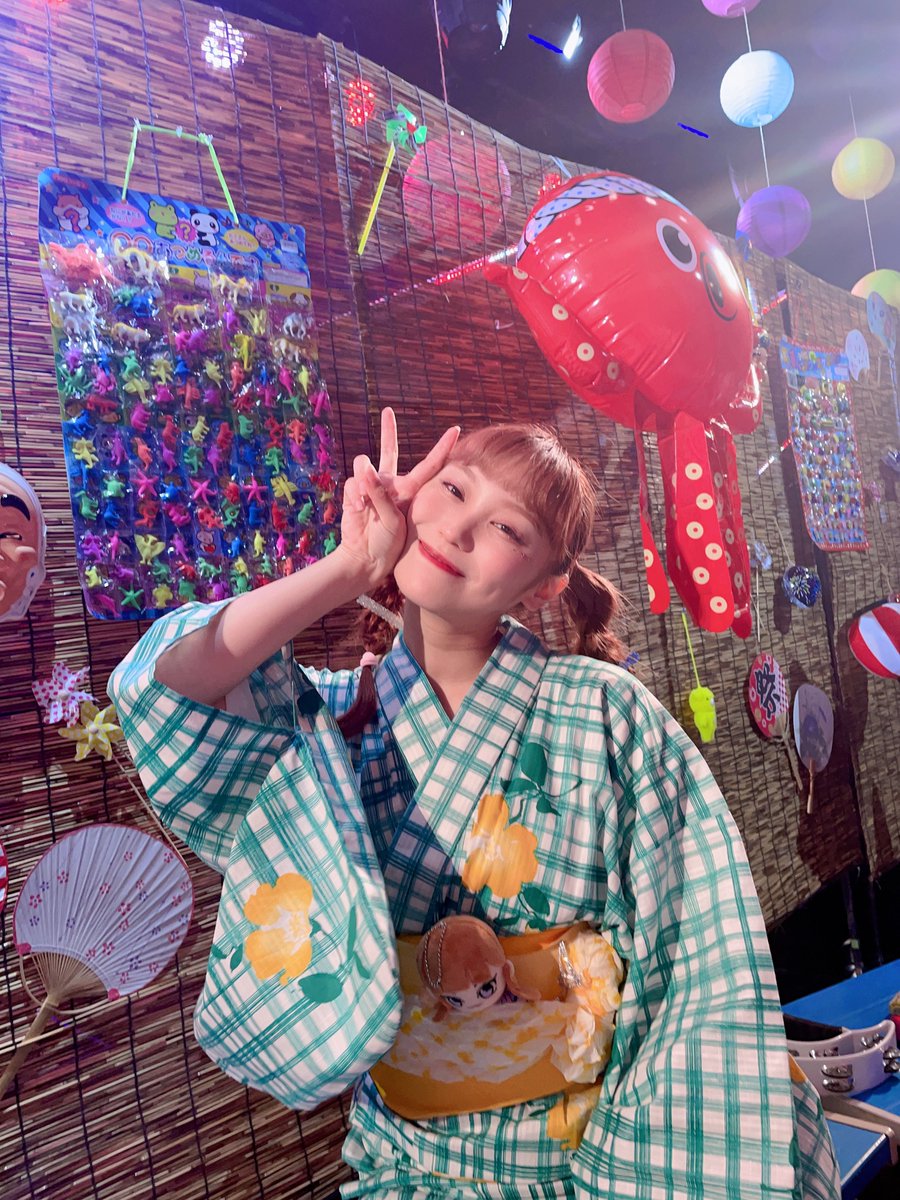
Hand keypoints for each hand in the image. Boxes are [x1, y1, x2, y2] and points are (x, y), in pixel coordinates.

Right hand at [339, 408, 459, 585]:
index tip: (456, 430)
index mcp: (409, 491)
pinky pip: (352, 482)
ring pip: (364, 466)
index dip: (443, 448)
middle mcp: (390, 484)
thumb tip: (365, 467)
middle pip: (389, 451)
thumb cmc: (388, 544)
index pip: (429, 466)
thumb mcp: (393, 520)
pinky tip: (359, 511)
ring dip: (364, 482)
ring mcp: (370, 487)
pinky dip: (354, 495)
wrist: (364, 558)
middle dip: (388, 431)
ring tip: (366, 505)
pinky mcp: (353, 492)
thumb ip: (380, 494)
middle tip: (387, 411)